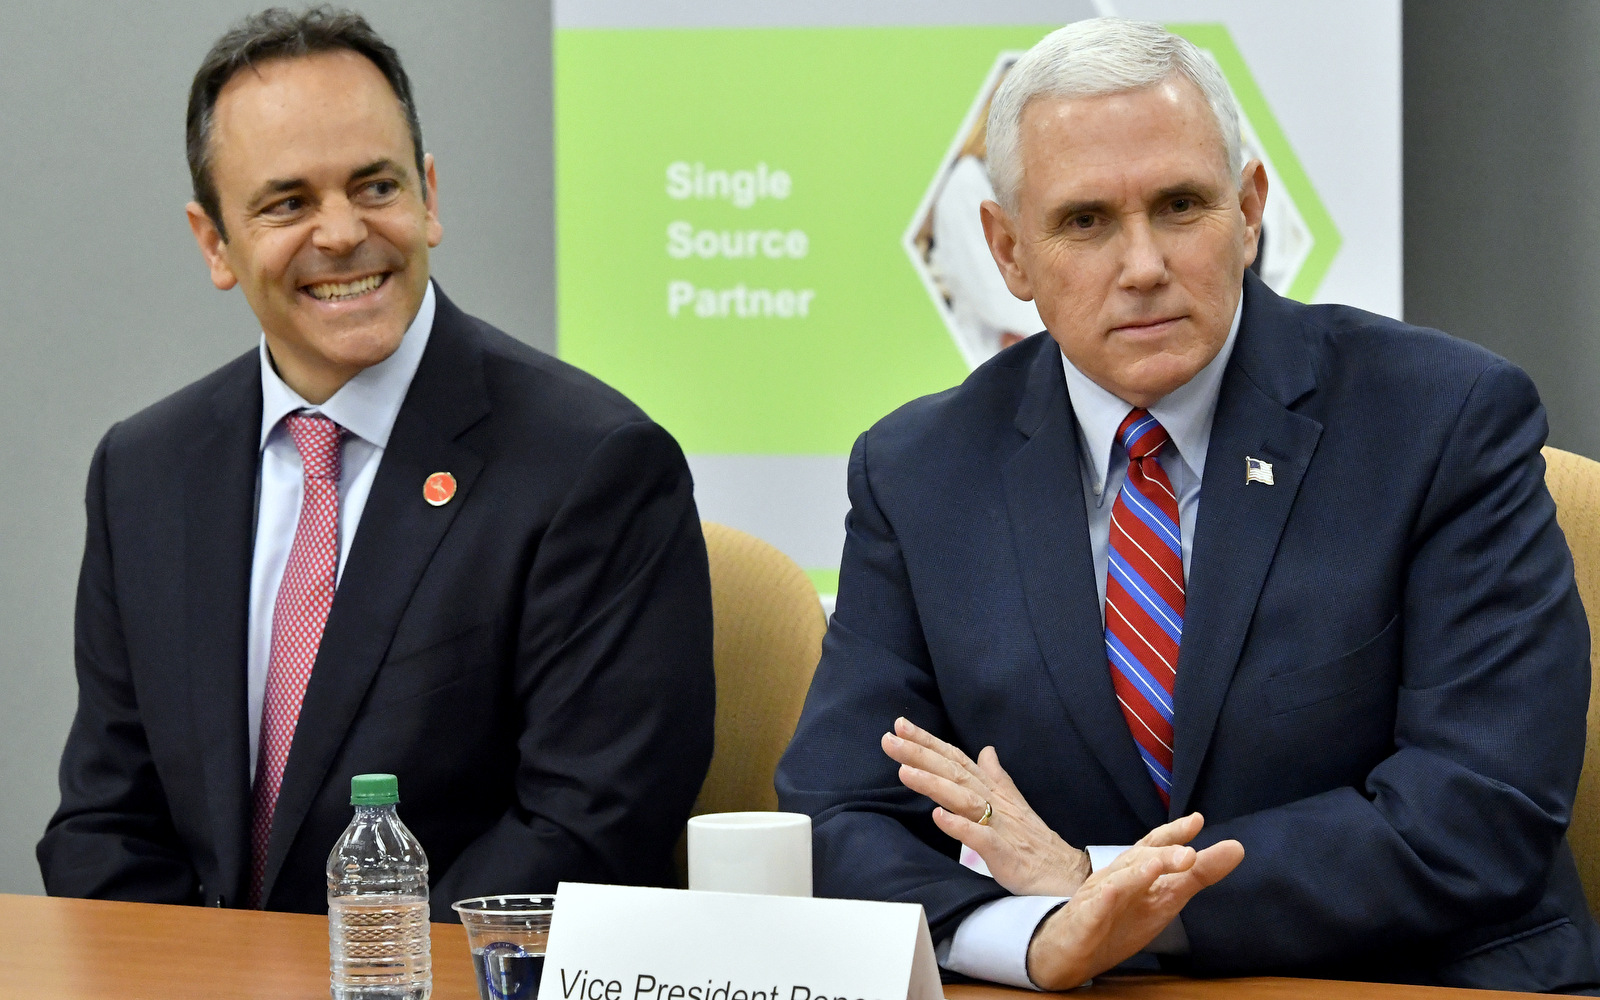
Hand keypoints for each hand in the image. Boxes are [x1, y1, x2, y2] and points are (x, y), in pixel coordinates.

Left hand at [881, 716, 1089, 895]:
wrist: (1066, 875)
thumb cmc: (1035, 843)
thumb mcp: (1015, 803)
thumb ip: (997, 776)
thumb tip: (985, 750)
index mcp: (994, 791)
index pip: (957, 760)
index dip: (929, 742)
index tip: (900, 726)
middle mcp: (995, 803)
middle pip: (954, 772)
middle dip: (921, 754)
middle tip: (890, 738)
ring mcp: (1001, 827)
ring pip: (964, 799)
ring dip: (934, 784)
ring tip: (904, 771)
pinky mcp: (1006, 855)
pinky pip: (981, 838)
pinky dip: (960, 826)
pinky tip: (939, 816)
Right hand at [1025, 815, 1244, 989]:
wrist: (1067, 951)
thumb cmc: (1117, 921)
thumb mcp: (1164, 899)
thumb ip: (1197, 875)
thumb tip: (1236, 848)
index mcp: (1136, 871)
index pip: (1154, 845)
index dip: (1173, 833)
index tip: (1197, 821)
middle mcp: (1116, 877)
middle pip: (1139, 859)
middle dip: (1164, 854)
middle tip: (1190, 854)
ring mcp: (1097, 898)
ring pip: (1118, 880)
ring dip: (1139, 872)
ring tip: (1159, 865)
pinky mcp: (1083, 922)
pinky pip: (1092, 909)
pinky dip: (1103, 900)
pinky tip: (1113, 893)